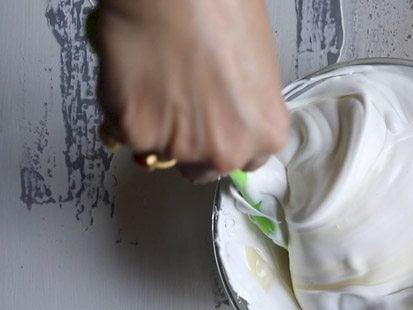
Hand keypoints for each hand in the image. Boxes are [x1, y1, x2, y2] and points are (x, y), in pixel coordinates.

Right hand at [93, 0, 288, 181]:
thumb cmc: (221, 9)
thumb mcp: (255, 64)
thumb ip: (244, 105)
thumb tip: (223, 112)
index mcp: (265, 132)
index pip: (247, 161)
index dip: (225, 140)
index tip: (213, 128)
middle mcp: (227, 150)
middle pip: (202, 167)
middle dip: (190, 144)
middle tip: (179, 103)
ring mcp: (180, 147)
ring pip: (160, 152)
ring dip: (154, 126)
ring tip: (155, 79)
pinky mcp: (136, 133)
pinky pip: (124, 132)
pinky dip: (122, 111)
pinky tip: (133, 74)